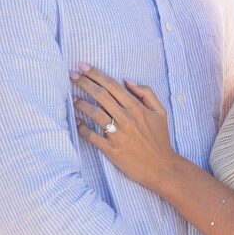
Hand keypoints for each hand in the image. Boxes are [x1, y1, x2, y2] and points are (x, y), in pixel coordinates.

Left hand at [70, 64, 175, 190]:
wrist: (161, 168)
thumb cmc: (160, 139)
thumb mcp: (160, 112)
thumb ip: (146, 93)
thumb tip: (127, 81)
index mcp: (137, 108)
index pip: (112, 86)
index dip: (96, 74)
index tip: (83, 66)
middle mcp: (126, 119)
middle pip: (100, 95)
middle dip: (84, 83)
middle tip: (71, 75)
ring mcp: (118, 135)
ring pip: (94, 113)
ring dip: (81, 103)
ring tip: (73, 97)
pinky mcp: (111, 150)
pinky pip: (92, 136)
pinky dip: (82, 128)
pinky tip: (76, 122)